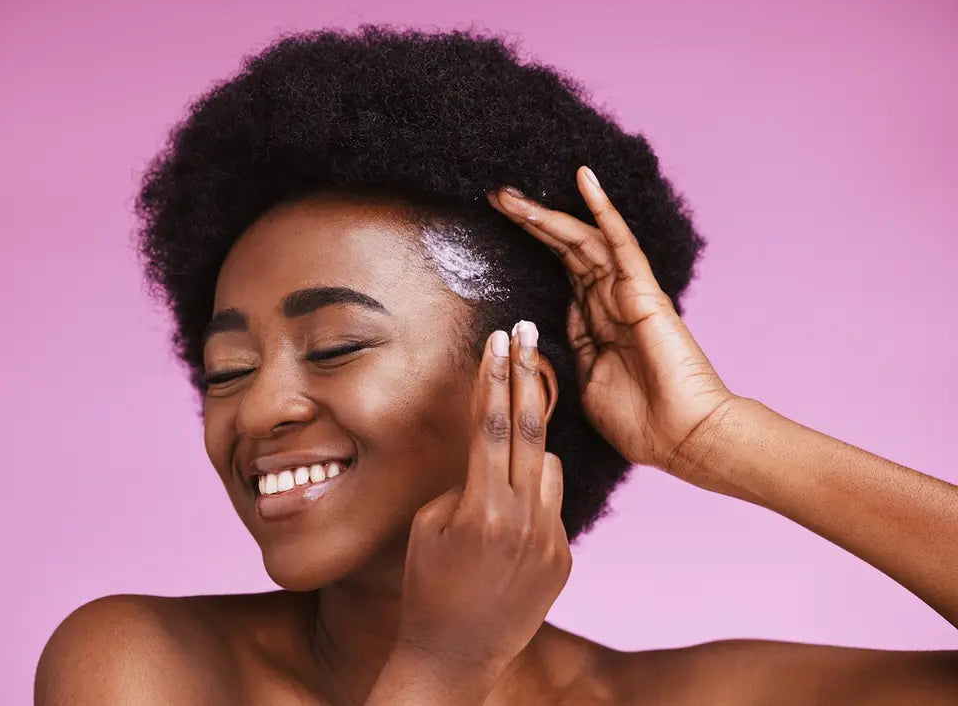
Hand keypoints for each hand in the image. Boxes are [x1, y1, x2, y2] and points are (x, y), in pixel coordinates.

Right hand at [392, 324, 570, 689]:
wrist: (455, 654)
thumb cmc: (426, 584)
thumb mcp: (431, 524)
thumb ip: (470, 482)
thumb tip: (498, 453)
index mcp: (481, 507)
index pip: (492, 424)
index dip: (494, 376)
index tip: (499, 339)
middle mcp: (523, 519)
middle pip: (532, 429)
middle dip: (528, 375)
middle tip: (529, 335)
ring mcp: (549, 540)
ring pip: (549, 466)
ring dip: (529, 454)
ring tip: (497, 477)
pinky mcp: (564, 558)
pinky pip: (552, 506)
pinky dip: (532, 501)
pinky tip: (505, 531)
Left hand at [487, 167, 738, 485]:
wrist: (680, 438)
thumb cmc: (637, 421)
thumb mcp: (586, 382)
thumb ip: (571, 349)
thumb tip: (549, 326)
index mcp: (596, 321)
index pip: (560, 270)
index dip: (532, 245)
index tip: (499, 223)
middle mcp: (610, 300)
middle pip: (565, 249)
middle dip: (530, 222)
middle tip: (497, 195)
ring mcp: (627, 292)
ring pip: (582, 241)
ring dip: (547, 215)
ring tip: (511, 194)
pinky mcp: (642, 291)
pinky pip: (620, 243)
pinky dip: (603, 210)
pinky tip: (584, 180)